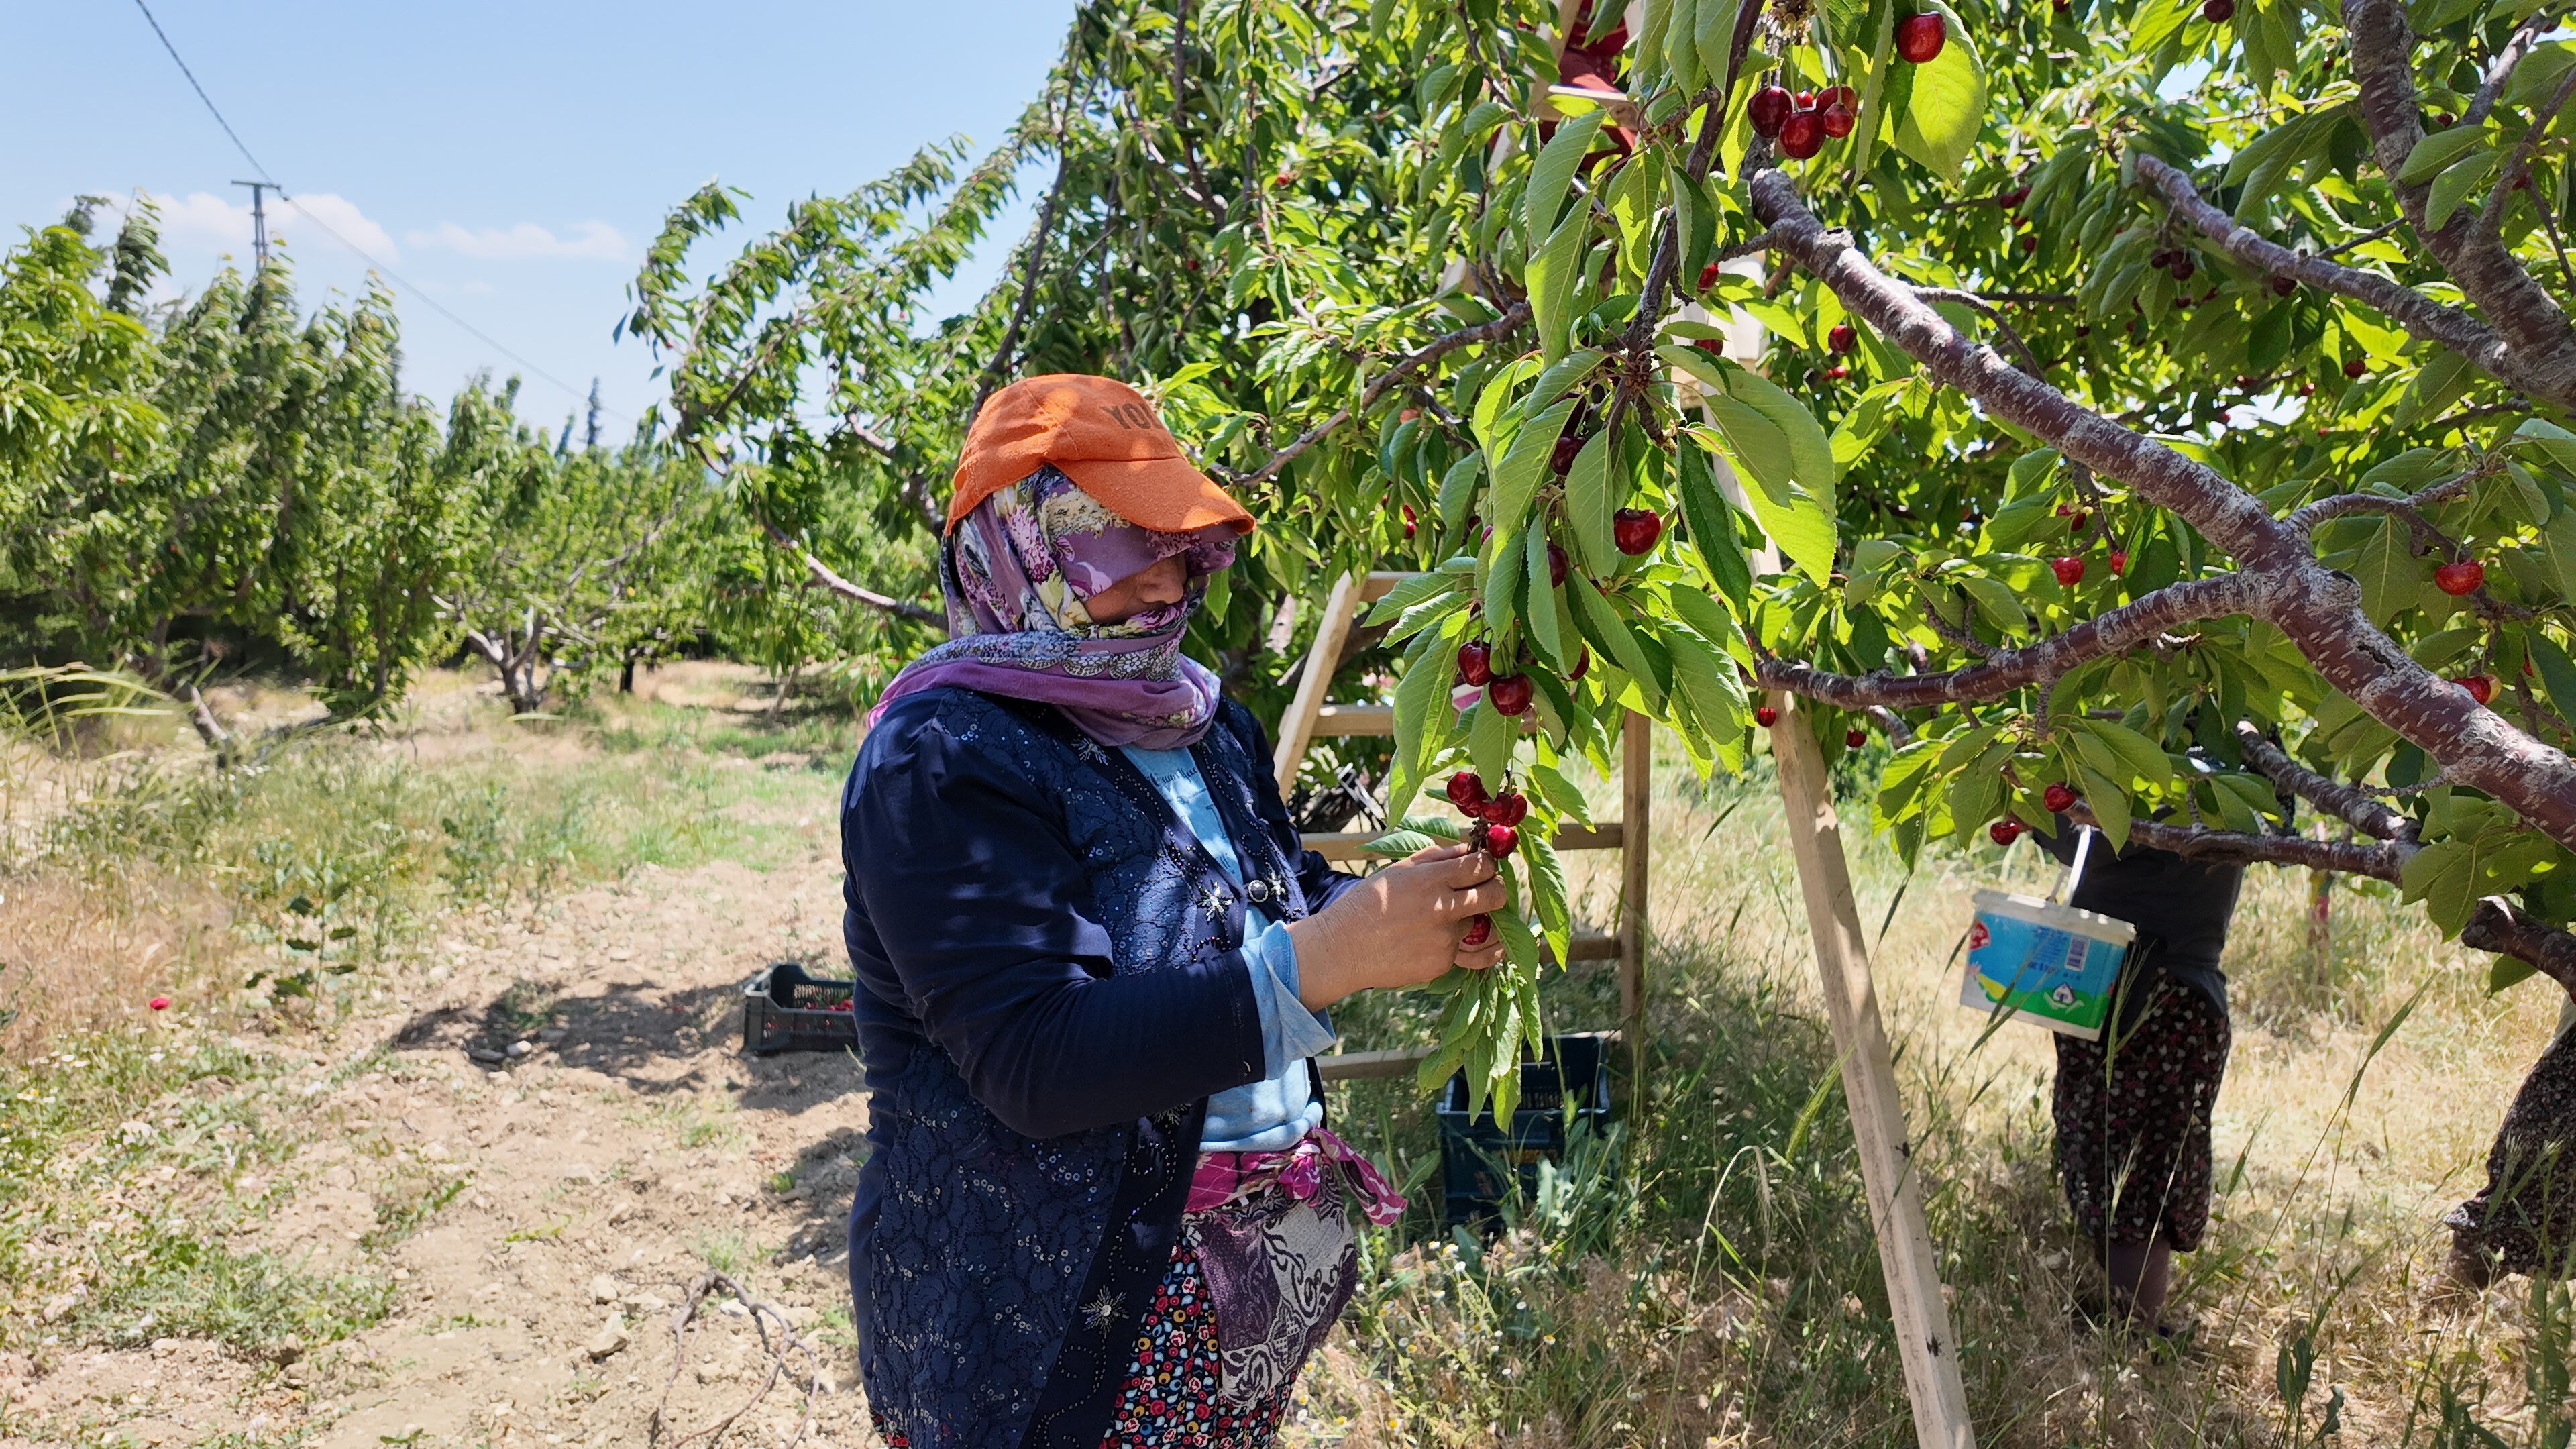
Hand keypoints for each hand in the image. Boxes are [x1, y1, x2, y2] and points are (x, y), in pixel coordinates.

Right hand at [1285, 841, 1507, 1011]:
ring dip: (1468, 921)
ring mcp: (1445, 939)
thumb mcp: (1399, 870)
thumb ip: (1438, 857)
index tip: (1482, 866)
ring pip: (1479, 925)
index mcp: (1431, 879)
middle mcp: (1443, 909)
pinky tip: (1433, 941)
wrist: (1343, 948)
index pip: (1482, 865)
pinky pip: (1462, 951)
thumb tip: (1469, 848)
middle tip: (1485, 891)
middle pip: (1496, 895)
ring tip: (1442, 921)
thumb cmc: (1369, 903)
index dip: (1487, 864)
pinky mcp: (1442, 964)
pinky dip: (1452, 945)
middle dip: (1496, 890)